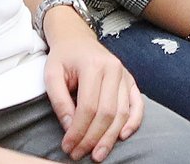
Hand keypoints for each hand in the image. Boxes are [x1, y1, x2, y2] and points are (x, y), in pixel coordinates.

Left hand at [42, 10, 142, 161]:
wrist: (76, 37)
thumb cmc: (63, 57)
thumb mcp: (52, 75)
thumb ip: (59, 101)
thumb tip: (70, 128)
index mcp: (93, 65)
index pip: (88, 107)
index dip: (78, 131)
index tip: (68, 146)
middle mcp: (113, 69)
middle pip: (107, 113)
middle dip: (93, 138)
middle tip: (79, 154)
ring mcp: (124, 74)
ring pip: (122, 113)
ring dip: (110, 138)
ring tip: (97, 154)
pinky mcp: (130, 80)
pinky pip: (137, 104)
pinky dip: (133, 122)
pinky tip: (123, 136)